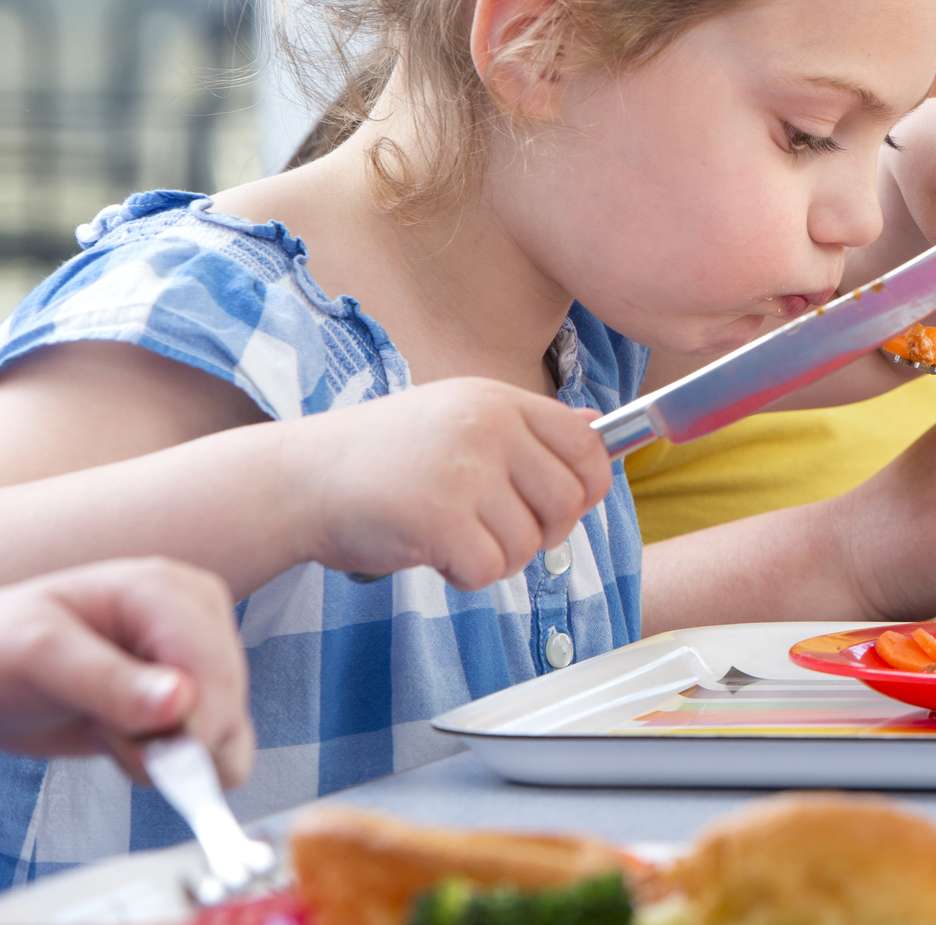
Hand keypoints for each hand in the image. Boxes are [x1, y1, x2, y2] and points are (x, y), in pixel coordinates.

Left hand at [0, 558, 252, 787]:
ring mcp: (202, 658)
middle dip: (170, 739)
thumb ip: (106, 681)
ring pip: (231, 732)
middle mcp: (198, 619)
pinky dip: (184, 765)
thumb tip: (181, 702)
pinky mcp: (200, 696)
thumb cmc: (6, 647)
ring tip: (112, 729)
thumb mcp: (39, 656)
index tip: (152, 762)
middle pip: (228, 703)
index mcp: (167, 591)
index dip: (194, 725)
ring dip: (174, 755)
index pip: (212, 666)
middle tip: (105, 730)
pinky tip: (135, 743)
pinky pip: (224, 748)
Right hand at [291, 379, 609, 590]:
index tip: (565, 506)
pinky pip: (491, 569)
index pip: (588, 445)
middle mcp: (488, 428)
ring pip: (530, 542)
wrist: (297, 480)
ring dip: (497, 557)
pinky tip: (434, 554)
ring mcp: (464, 471)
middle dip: (544, 531)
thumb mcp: (456, 418)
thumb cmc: (380, 458)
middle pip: (570, 501)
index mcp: (498, 401)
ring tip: (452, 537)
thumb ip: (525, 429)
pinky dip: (466, 575)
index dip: (588, 487)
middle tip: (499, 532)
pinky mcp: (439, 519)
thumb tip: (598, 431)